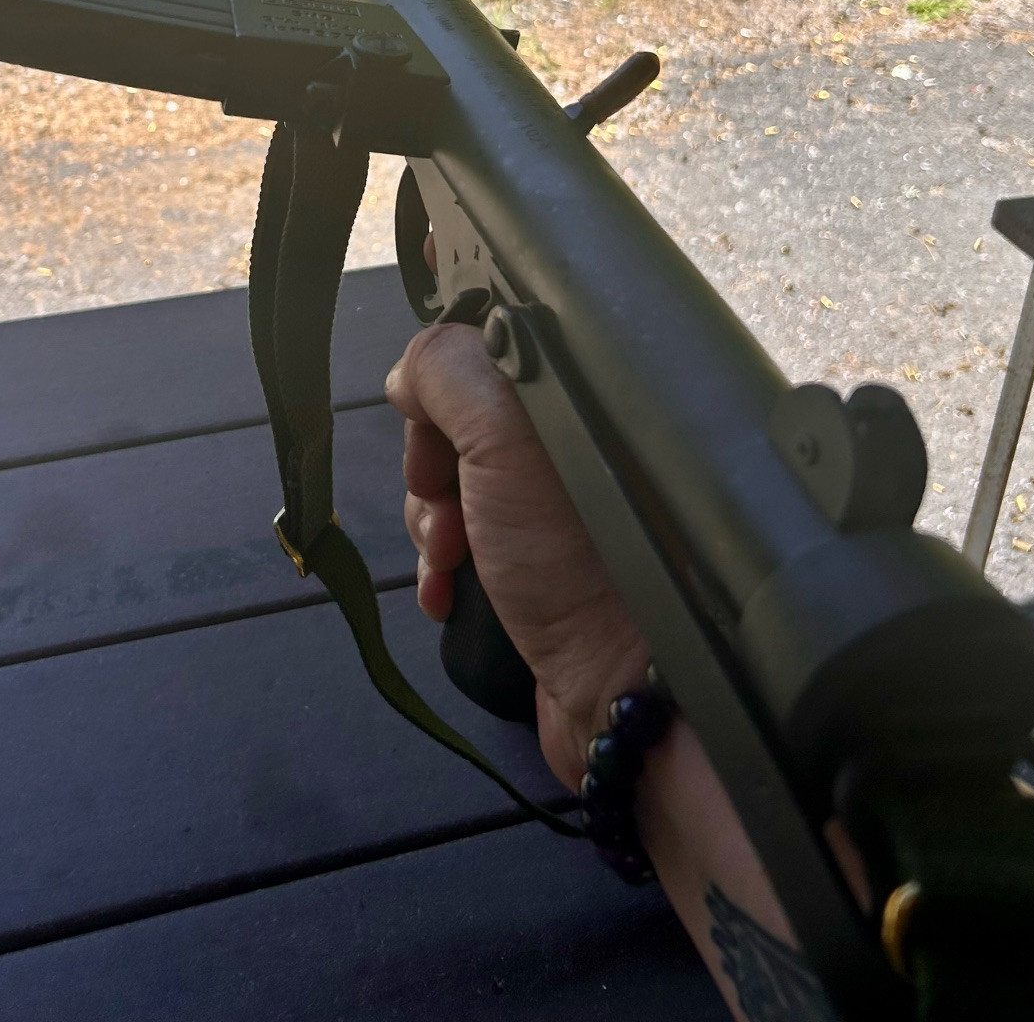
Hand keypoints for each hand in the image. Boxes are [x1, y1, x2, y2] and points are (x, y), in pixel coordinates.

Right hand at [385, 320, 648, 790]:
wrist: (624, 691)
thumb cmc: (575, 553)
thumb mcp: (506, 436)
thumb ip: (448, 371)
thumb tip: (409, 371)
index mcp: (584, 391)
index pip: (491, 341)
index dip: (442, 371)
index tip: (424, 411)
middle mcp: (577, 441)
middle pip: (461, 415)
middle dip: (431, 460)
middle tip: (443, 499)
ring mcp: (558, 507)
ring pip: (455, 482)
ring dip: (432, 519)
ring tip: (450, 558)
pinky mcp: (538, 564)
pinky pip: (466, 541)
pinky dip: (444, 564)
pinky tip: (447, 594)